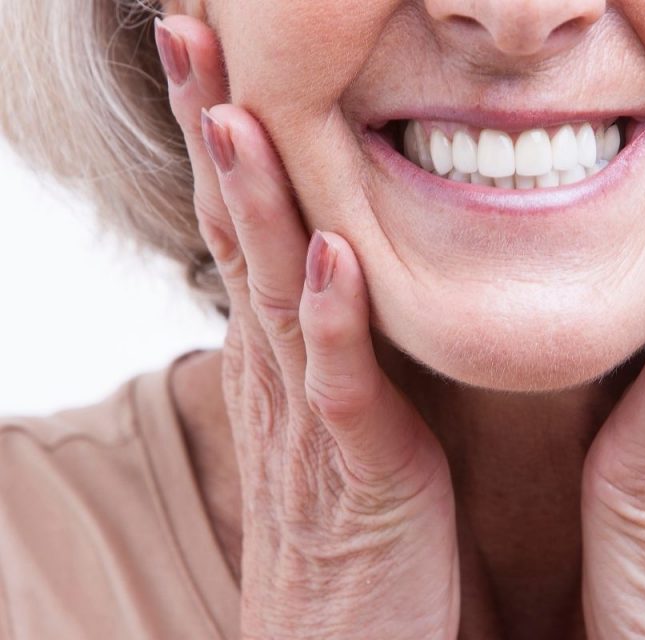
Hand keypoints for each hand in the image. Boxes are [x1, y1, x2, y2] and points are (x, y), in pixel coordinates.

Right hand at [155, 16, 458, 639]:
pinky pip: (339, 389)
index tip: (219, 49)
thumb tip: (341, 266)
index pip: (247, 223)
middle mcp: (281, 373)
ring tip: (236, 108)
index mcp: (286, 354)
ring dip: (253, 201)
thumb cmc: (357, 528)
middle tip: (190, 28)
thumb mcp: (343, 415)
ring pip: (272, 293)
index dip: (229, 133)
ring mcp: (310, 423)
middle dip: (214, 128)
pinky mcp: (355, 476)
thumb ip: (340, 342)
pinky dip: (330, 321)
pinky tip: (325, 254)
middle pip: (237, 232)